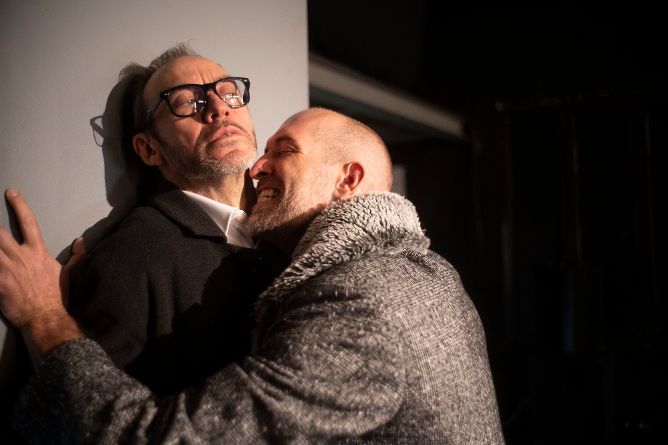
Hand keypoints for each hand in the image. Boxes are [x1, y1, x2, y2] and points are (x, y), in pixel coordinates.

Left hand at [0, 189, 66, 327]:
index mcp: (38, 252)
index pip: (28, 221)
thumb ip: (76, 256)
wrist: (46, 317)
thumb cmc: (58, 296)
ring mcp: (7, 269)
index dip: (19, 205)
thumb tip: (80, 241)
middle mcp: (21, 256)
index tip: (11, 193)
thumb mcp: (69, 273)